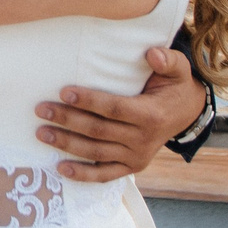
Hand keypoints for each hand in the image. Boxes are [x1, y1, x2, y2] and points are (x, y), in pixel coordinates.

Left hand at [38, 44, 205, 182]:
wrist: (186, 114)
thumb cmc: (174, 87)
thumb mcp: (178, 70)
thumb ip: (167, 60)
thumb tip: (152, 53)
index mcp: (151, 115)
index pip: (114, 108)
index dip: (89, 101)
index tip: (64, 91)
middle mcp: (143, 139)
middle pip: (98, 131)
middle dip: (67, 120)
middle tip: (41, 110)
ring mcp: (136, 156)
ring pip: (96, 152)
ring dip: (66, 144)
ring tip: (41, 133)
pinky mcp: (131, 167)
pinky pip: (105, 174)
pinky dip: (82, 174)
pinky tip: (60, 168)